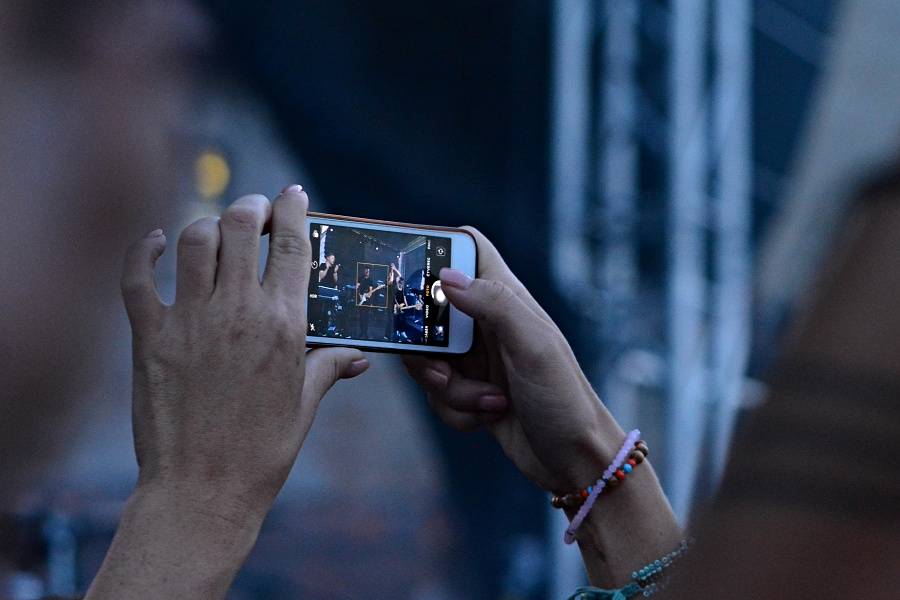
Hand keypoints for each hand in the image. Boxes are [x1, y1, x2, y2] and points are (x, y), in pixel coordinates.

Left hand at [122, 188, 367, 518]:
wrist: (202, 490)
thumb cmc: (261, 452)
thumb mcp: (304, 406)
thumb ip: (328, 368)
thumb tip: (358, 357)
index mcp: (283, 325)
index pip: (291, 245)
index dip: (292, 209)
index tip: (292, 195)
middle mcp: (238, 311)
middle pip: (241, 226)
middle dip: (251, 207)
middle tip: (255, 210)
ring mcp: (190, 320)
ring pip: (193, 239)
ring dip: (207, 225)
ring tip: (216, 231)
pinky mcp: (149, 336)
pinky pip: (137, 276)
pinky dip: (142, 251)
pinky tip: (153, 242)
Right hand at [404, 228, 622, 492]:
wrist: (575, 461)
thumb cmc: (565, 399)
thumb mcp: (534, 346)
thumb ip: (494, 304)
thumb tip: (446, 277)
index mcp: (506, 298)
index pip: (467, 249)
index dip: (436, 252)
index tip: (410, 276)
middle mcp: (487, 322)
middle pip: (427, 311)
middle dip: (427, 348)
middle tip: (444, 371)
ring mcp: (476, 357)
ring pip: (427, 358)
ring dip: (448, 388)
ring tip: (488, 401)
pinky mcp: (469, 390)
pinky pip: (436, 392)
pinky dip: (456, 409)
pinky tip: (489, 417)